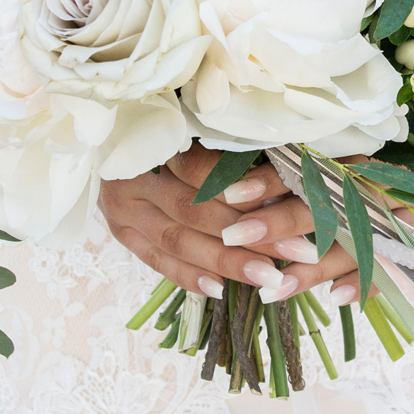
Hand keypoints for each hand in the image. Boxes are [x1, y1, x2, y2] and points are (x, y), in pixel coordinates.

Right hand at [98, 145, 360, 306]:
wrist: (115, 135)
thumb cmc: (175, 124)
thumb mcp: (198, 123)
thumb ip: (233, 144)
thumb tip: (289, 173)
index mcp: (151, 140)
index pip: (201, 170)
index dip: (245, 188)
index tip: (292, 203)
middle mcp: (131, 176)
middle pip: (194, 211)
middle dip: (248, 235)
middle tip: (298, 251)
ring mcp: (120, 207)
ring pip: (177, 241)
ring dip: (225, 262)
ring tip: (269, 276)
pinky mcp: (121, 231)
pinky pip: (156, 260)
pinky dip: (188, 276)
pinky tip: (220, 290)